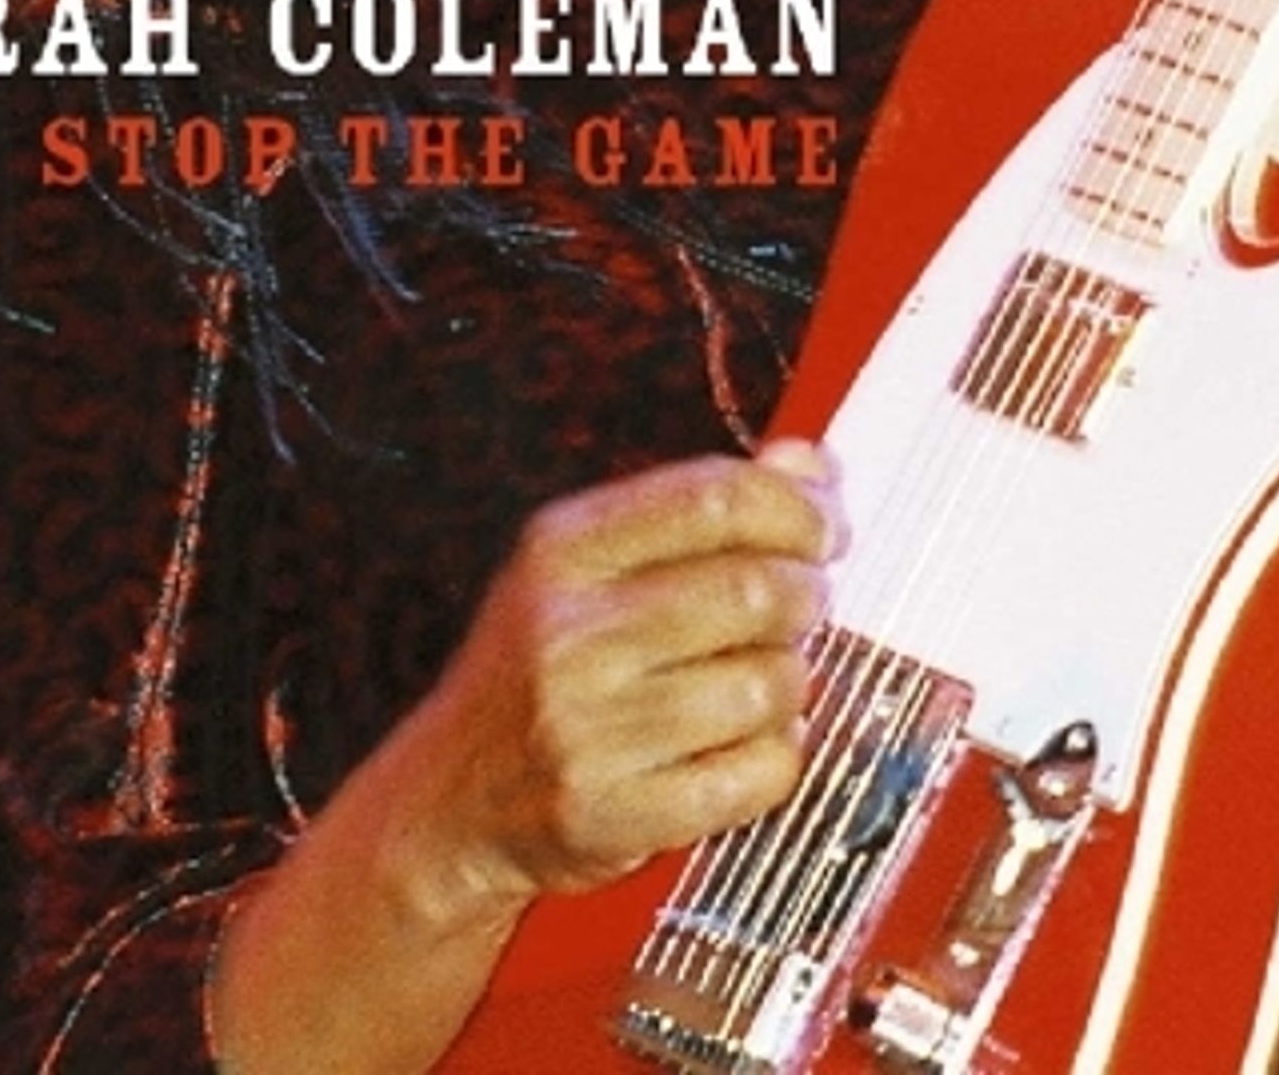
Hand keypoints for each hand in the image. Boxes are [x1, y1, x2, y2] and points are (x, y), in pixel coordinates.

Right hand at [400, 439, 841, 912]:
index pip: (713, 498)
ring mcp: (585, 731)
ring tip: (767, 677)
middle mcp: (566, 633)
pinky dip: (779, 754)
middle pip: (752, 590)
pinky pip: (758, 775)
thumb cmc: (545, 664)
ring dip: (793, 679)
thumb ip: (700, 508)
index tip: (828, 526)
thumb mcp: (592, 563)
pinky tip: (751, 742)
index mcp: (562, 549)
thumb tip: (813, 464)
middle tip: (806, 605)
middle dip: (807, 594)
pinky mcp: (614, 815)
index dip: (797, 508)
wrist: (450, 802)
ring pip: (766, 685)